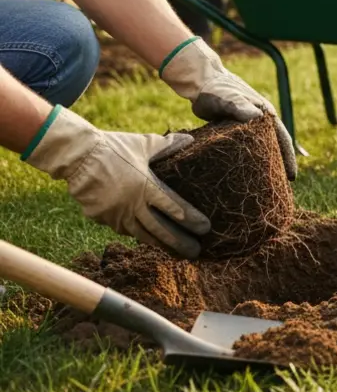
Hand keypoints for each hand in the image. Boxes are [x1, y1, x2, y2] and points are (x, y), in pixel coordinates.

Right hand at [24, 106, 209, 257]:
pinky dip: (136, 234)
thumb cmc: (113, 147)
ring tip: (175, 252)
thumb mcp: (143, 144)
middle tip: (196, 251)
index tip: (205, 229)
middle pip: (160, 230)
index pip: (175, 208)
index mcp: (146, 187)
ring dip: (159, 244)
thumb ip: (168, 145)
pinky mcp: (100, 218)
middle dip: (180, 242)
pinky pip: (121, 229)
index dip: (191, 220)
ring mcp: (115, 214)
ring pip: (141, 234)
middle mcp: (132, 205)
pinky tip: (146, 237)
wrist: (76, 156)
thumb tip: (190, 139)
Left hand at [159, 38, 296, 179]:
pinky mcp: (236, 130)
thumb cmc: (216, 89)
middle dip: (280, 164)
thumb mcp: (228, 98)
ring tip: (265, 184)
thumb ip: (240, 106)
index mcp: (265, 115)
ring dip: (266, 163)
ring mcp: (249, 126)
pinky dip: (250, 159)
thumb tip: (255, 117)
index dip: (288, 158)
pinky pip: (247, 148)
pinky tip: (245, 172)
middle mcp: (261, 121)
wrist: (202, 81)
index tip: (292, 177)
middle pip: (275, 146)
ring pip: (262, 148)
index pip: (283, 139)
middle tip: (280, 187)